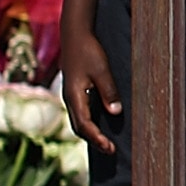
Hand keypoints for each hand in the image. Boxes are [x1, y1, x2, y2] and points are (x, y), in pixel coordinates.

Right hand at [60, 23, 121, 156]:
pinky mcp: (75, 91)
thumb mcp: (101, 70)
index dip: (97, 138)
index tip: (110, 147)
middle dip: (94, 140)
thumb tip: (115, 113)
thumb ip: (108, 91)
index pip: (84, 125)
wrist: (75, 35)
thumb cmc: (88, 51)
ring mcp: (71, 95)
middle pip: (79, 127)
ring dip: (91, 133)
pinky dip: (89, 123)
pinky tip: (100, 125)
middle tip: (111, 150)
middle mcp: (70, 99)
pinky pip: (81, 113)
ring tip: (106, 143)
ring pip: (78, 121)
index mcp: (74, 96)